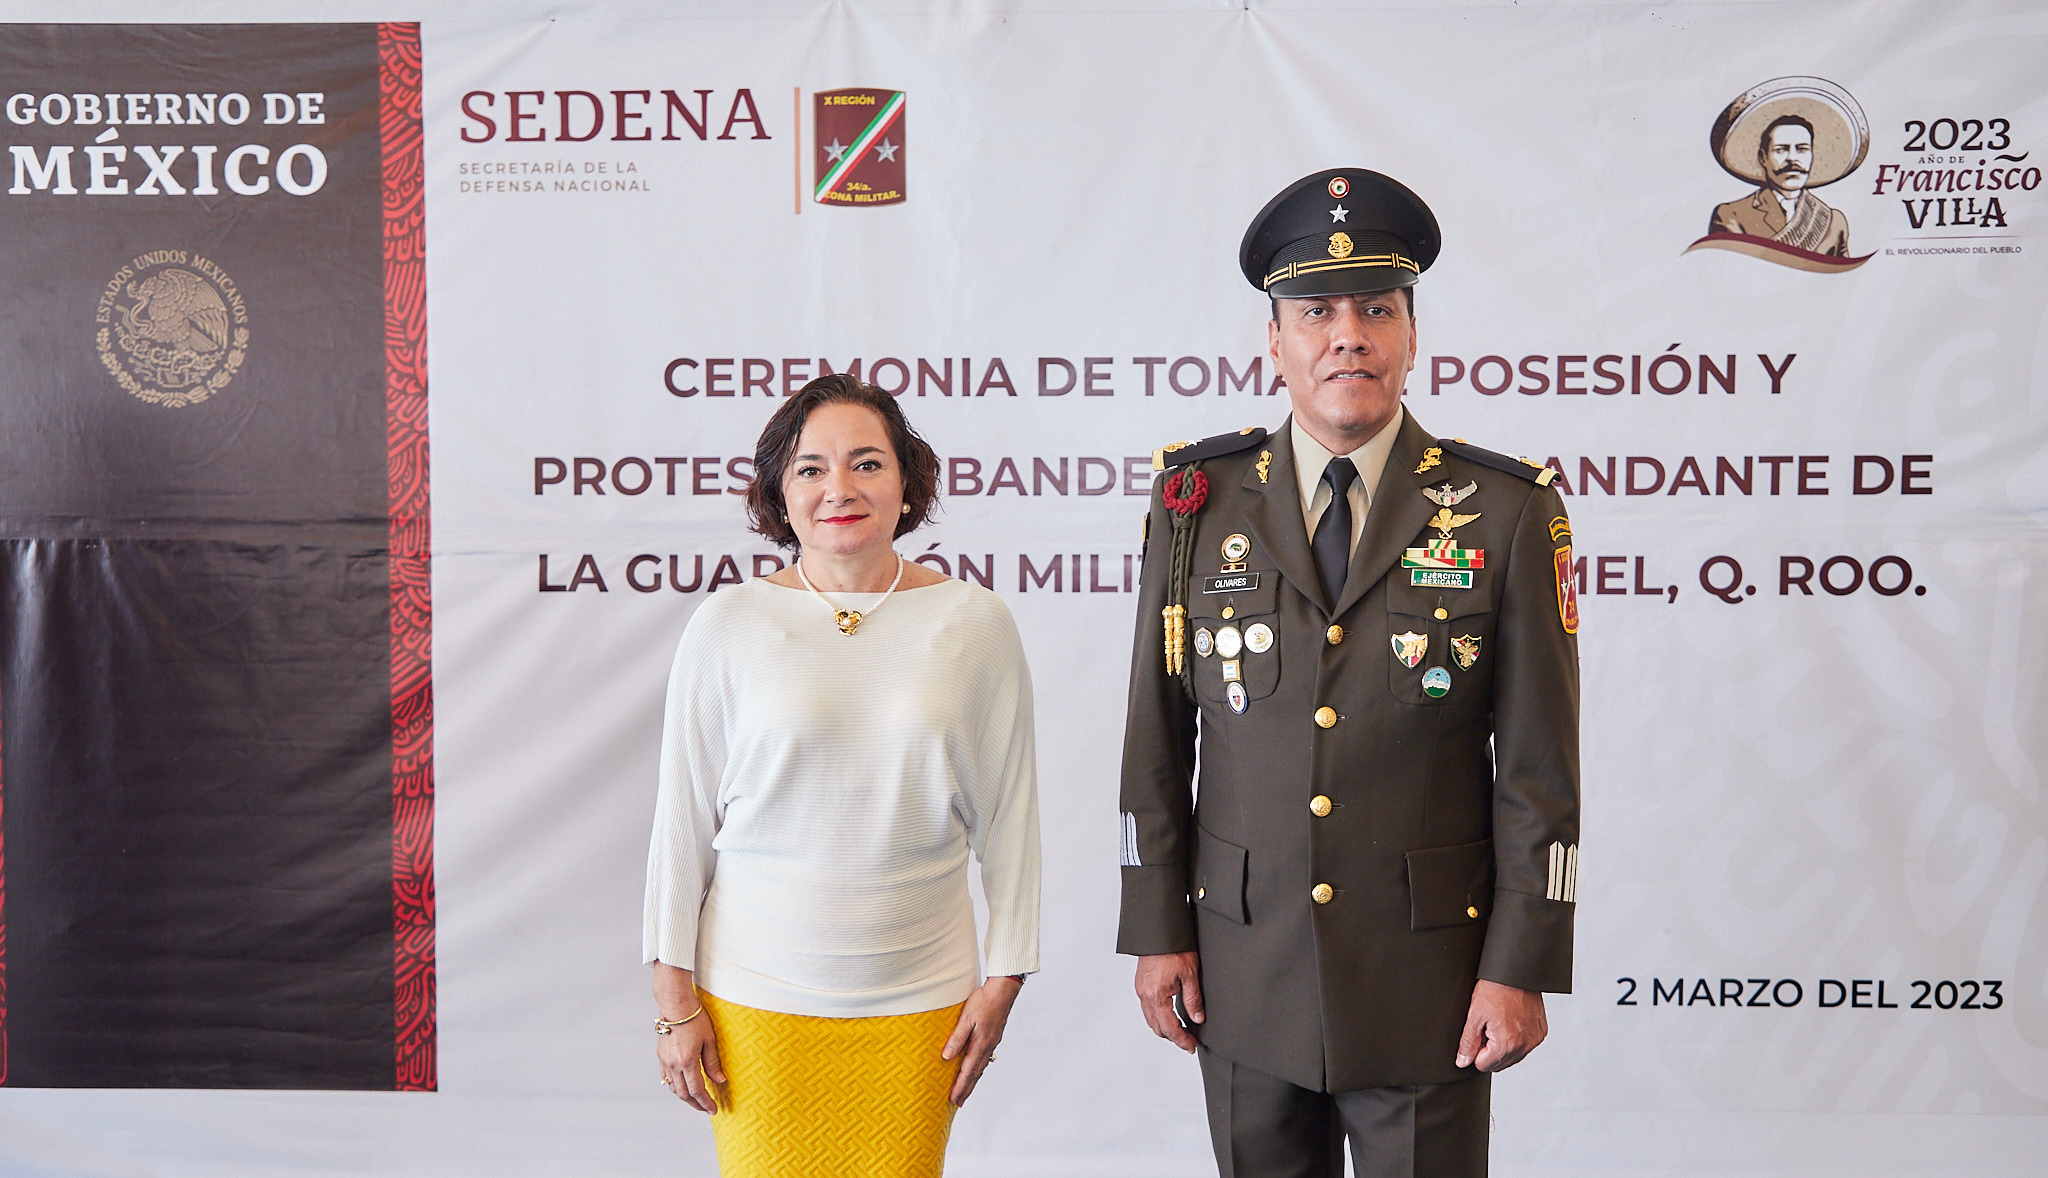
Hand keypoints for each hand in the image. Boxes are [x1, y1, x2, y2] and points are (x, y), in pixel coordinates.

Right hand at [653, 961, 725, 1112]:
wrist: (675, 1004)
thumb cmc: (695, 1018)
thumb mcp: (709, 1040)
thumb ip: (713, 1063)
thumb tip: (719, 1081)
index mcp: (687, 1062)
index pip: (697, 1090)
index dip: (706, 1103)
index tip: (713, 1110)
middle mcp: (673, 1065)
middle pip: (684, 1094)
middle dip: (696, 1104)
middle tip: (706, 1109)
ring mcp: (665, 1061)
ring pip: (673, 1088)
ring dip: (685, 1097)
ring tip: (697, 1100)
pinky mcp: (661, 1056)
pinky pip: (666, 1078)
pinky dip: (675, 1087)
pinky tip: (683, 1086)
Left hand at [942, 975, 1022, 1105]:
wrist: (1003, 991)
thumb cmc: (984, 1001)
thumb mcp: (966, 1018)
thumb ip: (957, 1038)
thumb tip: (947, 1057)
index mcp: (980, 1044)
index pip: (968, 1071)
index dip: (960, 1086)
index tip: (953, 1099)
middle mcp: (987, 1047)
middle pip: (975, 1074)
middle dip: (966, 1089)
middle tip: (958, 1103)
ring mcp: (992, 1043)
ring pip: (981, 1067)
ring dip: (972, 1081)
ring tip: (965, 1091)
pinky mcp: (993, 1037)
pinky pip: (984, 1059)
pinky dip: (977, 1069)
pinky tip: (975, 1069)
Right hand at [1134, 952, 1203, 1051]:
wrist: (1159, 932)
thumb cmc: (1174, 948)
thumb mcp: (1190, 974)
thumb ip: (1193, 999)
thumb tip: (1198, 1018)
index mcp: (1157, 996)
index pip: (1170, 1028)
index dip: (1182, 1040)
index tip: (1191, 1047)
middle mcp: (1145, 995)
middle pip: (1157, 1028)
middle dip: (1173, 1037)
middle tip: (1189, 1042)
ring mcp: (1141, 990)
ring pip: (1151, 1020)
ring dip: (1165, 1028)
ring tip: (1181, 1031)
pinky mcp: (1141, 985)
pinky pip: (1148, 1009)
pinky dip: (1158, 1017)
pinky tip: (1169, 1015)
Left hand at [1456, 979, 1546, 1071]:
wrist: (1516, 973)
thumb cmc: (1495, 989)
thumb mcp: (1474, 1016)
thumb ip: (1468, 1043)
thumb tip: (1463, 1062)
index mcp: (1507, 1044)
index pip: (1484, 1065)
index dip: (1476, 1050)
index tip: (1479, 1032)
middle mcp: (1524, 1046)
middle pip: (1499, 1064)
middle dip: (1489, 1049)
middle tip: (1488, 1026)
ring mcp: (1534, 1039)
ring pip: (1512, 1057)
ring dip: (1503, 1045)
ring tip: (1499, 1022)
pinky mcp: (1540, 1032)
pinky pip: (1524, 1046)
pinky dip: (1515, 1039)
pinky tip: (1510, 1021)